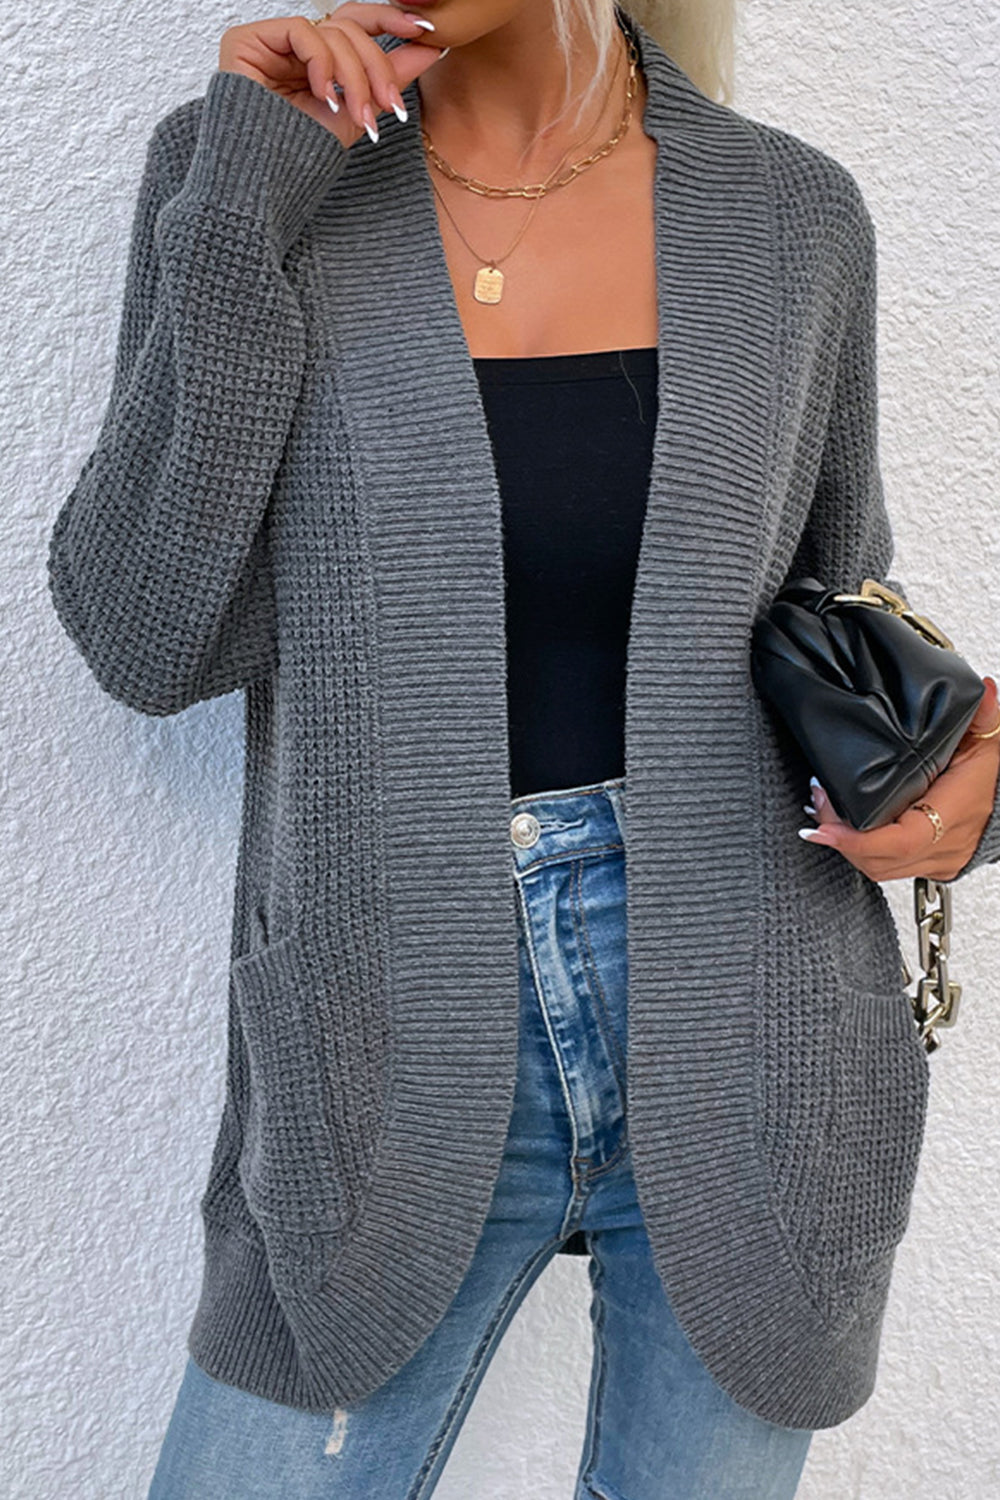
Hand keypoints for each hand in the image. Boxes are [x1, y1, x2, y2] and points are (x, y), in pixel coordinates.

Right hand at [218, 5, 445, 149]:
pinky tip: (324, 96)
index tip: (425, 31)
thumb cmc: (304, 153)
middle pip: (350, 28)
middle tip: (390, 106)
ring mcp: (272, 41)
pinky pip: (302, 32)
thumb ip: (392, 76)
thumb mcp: (361, 111)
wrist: (266, 179)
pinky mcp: (248, 40)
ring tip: (356, 115)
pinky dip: (322, 64)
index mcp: (320, 57)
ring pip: (332, 32)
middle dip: (377, 68)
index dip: (390, 21)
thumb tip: (432, 46)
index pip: (357, 23)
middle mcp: (296, 45)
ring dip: (354, 77)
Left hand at [800, 675, 999, 881]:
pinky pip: (888, 868)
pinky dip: (862, 852)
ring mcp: (936, 860)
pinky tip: (842, 831)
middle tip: (817, 804)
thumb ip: (983, 715)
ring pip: (879, 869)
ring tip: (822, 815)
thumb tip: (983, 690)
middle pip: (879, 860)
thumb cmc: (994, 778)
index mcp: (953, 813)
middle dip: (840, 837)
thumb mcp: (988, 742)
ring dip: (847, 846)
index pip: (901, 840)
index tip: (824, 827)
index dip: (858, 840)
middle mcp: (944, 844)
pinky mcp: (929, 865)